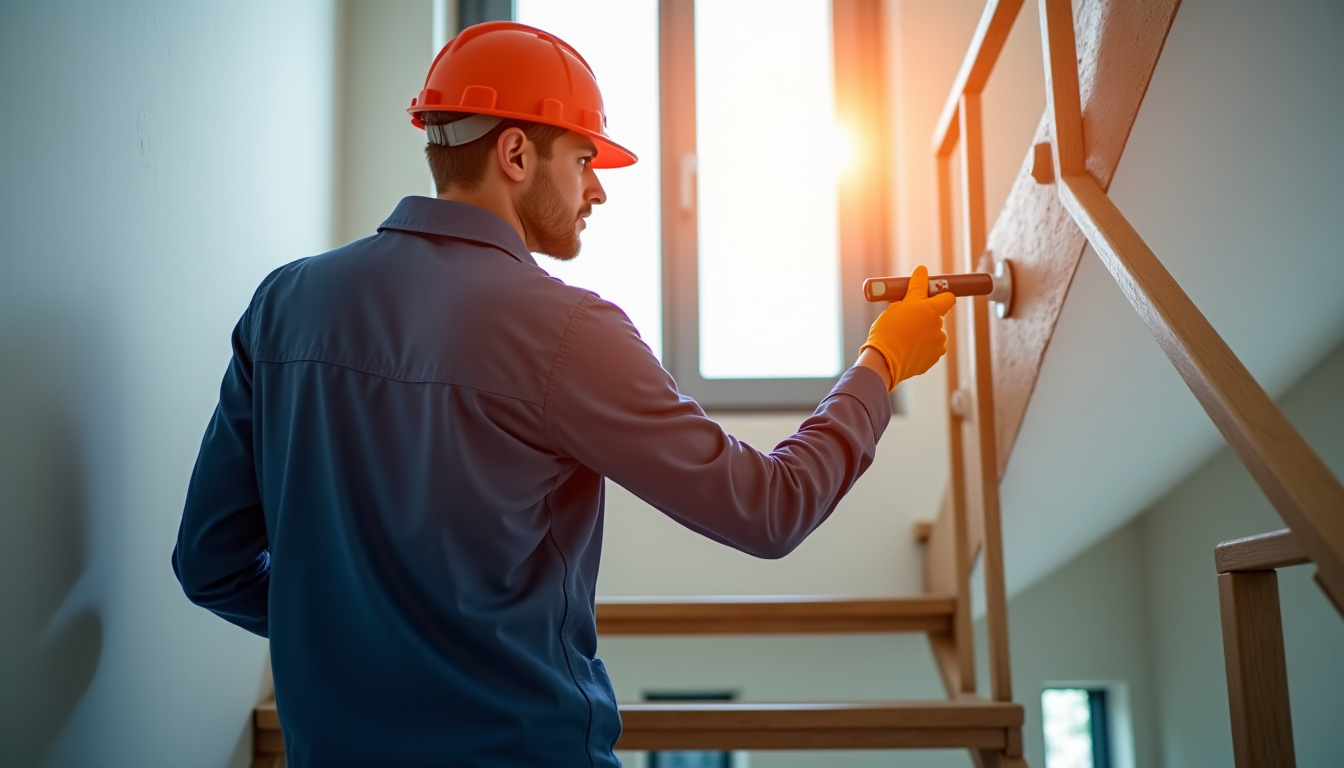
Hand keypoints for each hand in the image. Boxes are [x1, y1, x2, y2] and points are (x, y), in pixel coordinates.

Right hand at [860, 265, 955, 389]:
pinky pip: (929, 348)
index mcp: (932, 310)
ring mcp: (938, 344)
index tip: (928, 296)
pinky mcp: (933, 359)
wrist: (883, 361)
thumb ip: (915, 287)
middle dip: (924, 316)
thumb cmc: (889, 329)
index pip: (947, 297)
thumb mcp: (900, 304)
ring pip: (932, 333)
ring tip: (903, 336)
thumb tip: (922, 270)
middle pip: (936, 316)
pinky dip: (921, 347)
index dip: (939, 295)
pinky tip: (906, 348)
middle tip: (905, 318)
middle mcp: (939, 326)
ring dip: (922, 332)